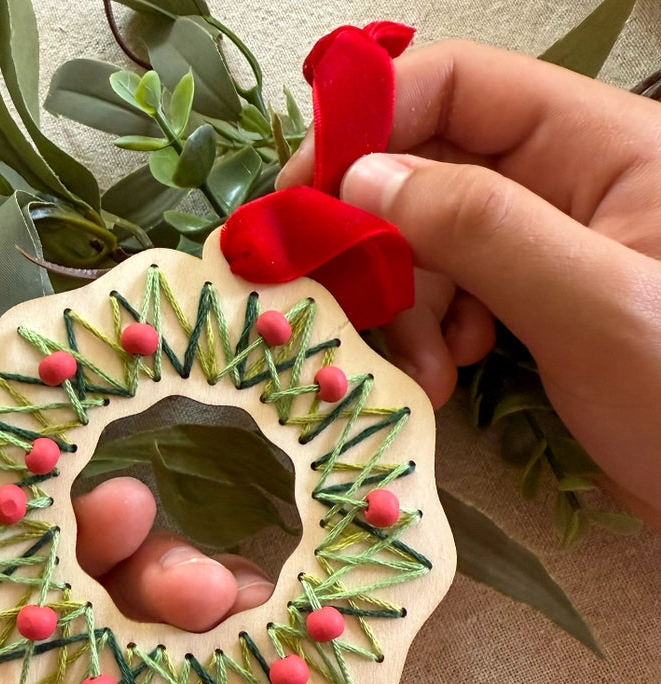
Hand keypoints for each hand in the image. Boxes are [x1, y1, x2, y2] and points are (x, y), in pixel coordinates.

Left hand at [0, 477, 400, 683]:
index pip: (7, 653)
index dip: (21, 571)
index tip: (49, 510)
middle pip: (94, 624)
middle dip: (110, 556)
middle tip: (134, 511)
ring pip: (180, 633)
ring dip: (192, 584)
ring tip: (214, 584)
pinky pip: (268, 671)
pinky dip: (274, 626)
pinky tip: (276, 609)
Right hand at [279, 40, 660, 523]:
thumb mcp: (590, 304)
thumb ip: (479, 229)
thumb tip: (360, 178)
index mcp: (599, 144)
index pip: (459, 85)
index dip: (372, 121)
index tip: (306, 192)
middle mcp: (565, 181)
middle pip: (428, 171)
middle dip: (381, 243)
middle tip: (350, 305)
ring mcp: (544, 246)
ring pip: (428, 243)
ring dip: (405, 307)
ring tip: (425, 371)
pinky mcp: (530, 301)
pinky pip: (449, 294)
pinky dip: (429, 335)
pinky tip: (446, 376)